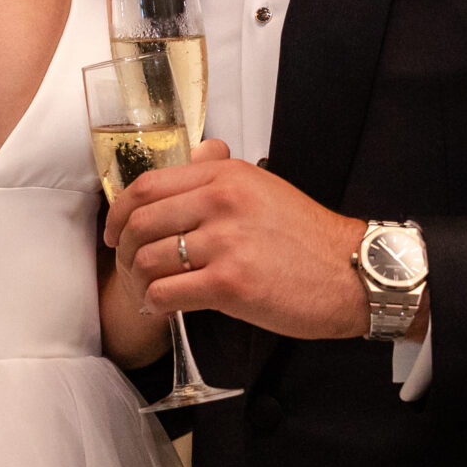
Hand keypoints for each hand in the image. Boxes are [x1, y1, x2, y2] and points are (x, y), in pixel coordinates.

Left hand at [103, 139, 369, 339]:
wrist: (351, 274)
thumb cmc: (309, 238)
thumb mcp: (264, 188)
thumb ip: (222, 175)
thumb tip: (194, 157)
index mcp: (225, 176)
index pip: (147, 186)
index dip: (119, 213)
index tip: (115, 232)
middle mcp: (220, 202)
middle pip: (139, 223)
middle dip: (124, 251)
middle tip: (129, 269)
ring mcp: (224, 242)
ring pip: (148, 260)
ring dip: (139, 283)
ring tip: (148, 293)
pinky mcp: (229, 284)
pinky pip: (166, 294)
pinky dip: (155, 305)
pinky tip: (162, 310)